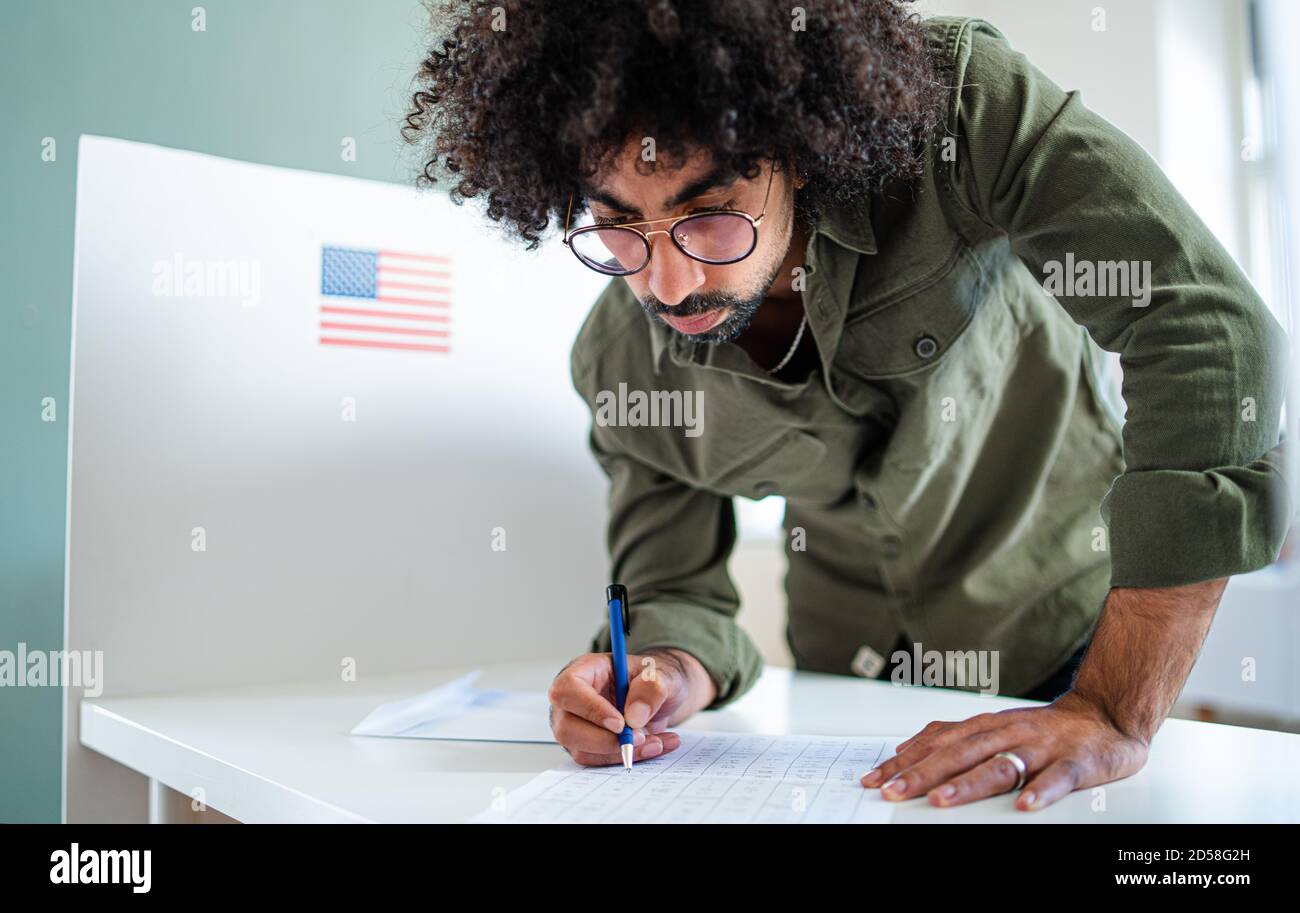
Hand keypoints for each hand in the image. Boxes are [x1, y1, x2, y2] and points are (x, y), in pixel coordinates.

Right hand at [547, 648, 715, 766]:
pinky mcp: (588, 747)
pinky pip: (600, 762)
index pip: (567, 690)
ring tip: (656, 741)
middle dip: (605, 740)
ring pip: (583, 751)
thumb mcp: (660, 674)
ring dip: (621, 752)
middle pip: (566, 728)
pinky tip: (655, 745)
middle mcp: (573, 700)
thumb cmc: (651, 680)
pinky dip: (630, 758)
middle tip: (639, 737)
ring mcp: (576, 726)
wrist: (659, 698)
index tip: (620, 723)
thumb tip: (634, 716)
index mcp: (584, 671)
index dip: (590, 709)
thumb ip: (651, 688)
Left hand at [859, 691, 1148, 809]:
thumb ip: (952, 737)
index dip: (904, 761)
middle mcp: (1008, 733)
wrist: (1104, 716)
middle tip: (894, 791)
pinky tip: (1025, 806)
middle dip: (923, 773)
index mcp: (986, 727)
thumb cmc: (1044, 729)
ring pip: (1001, 765)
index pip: (936, 744)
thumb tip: (905, 748)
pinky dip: (1042, 790)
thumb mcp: (992, 727)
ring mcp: (1041, 748)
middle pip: (960, 754)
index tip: (874, 778)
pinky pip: (1058, 779)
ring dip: (969, 783)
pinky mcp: (1075, 763)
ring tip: (941, 800)